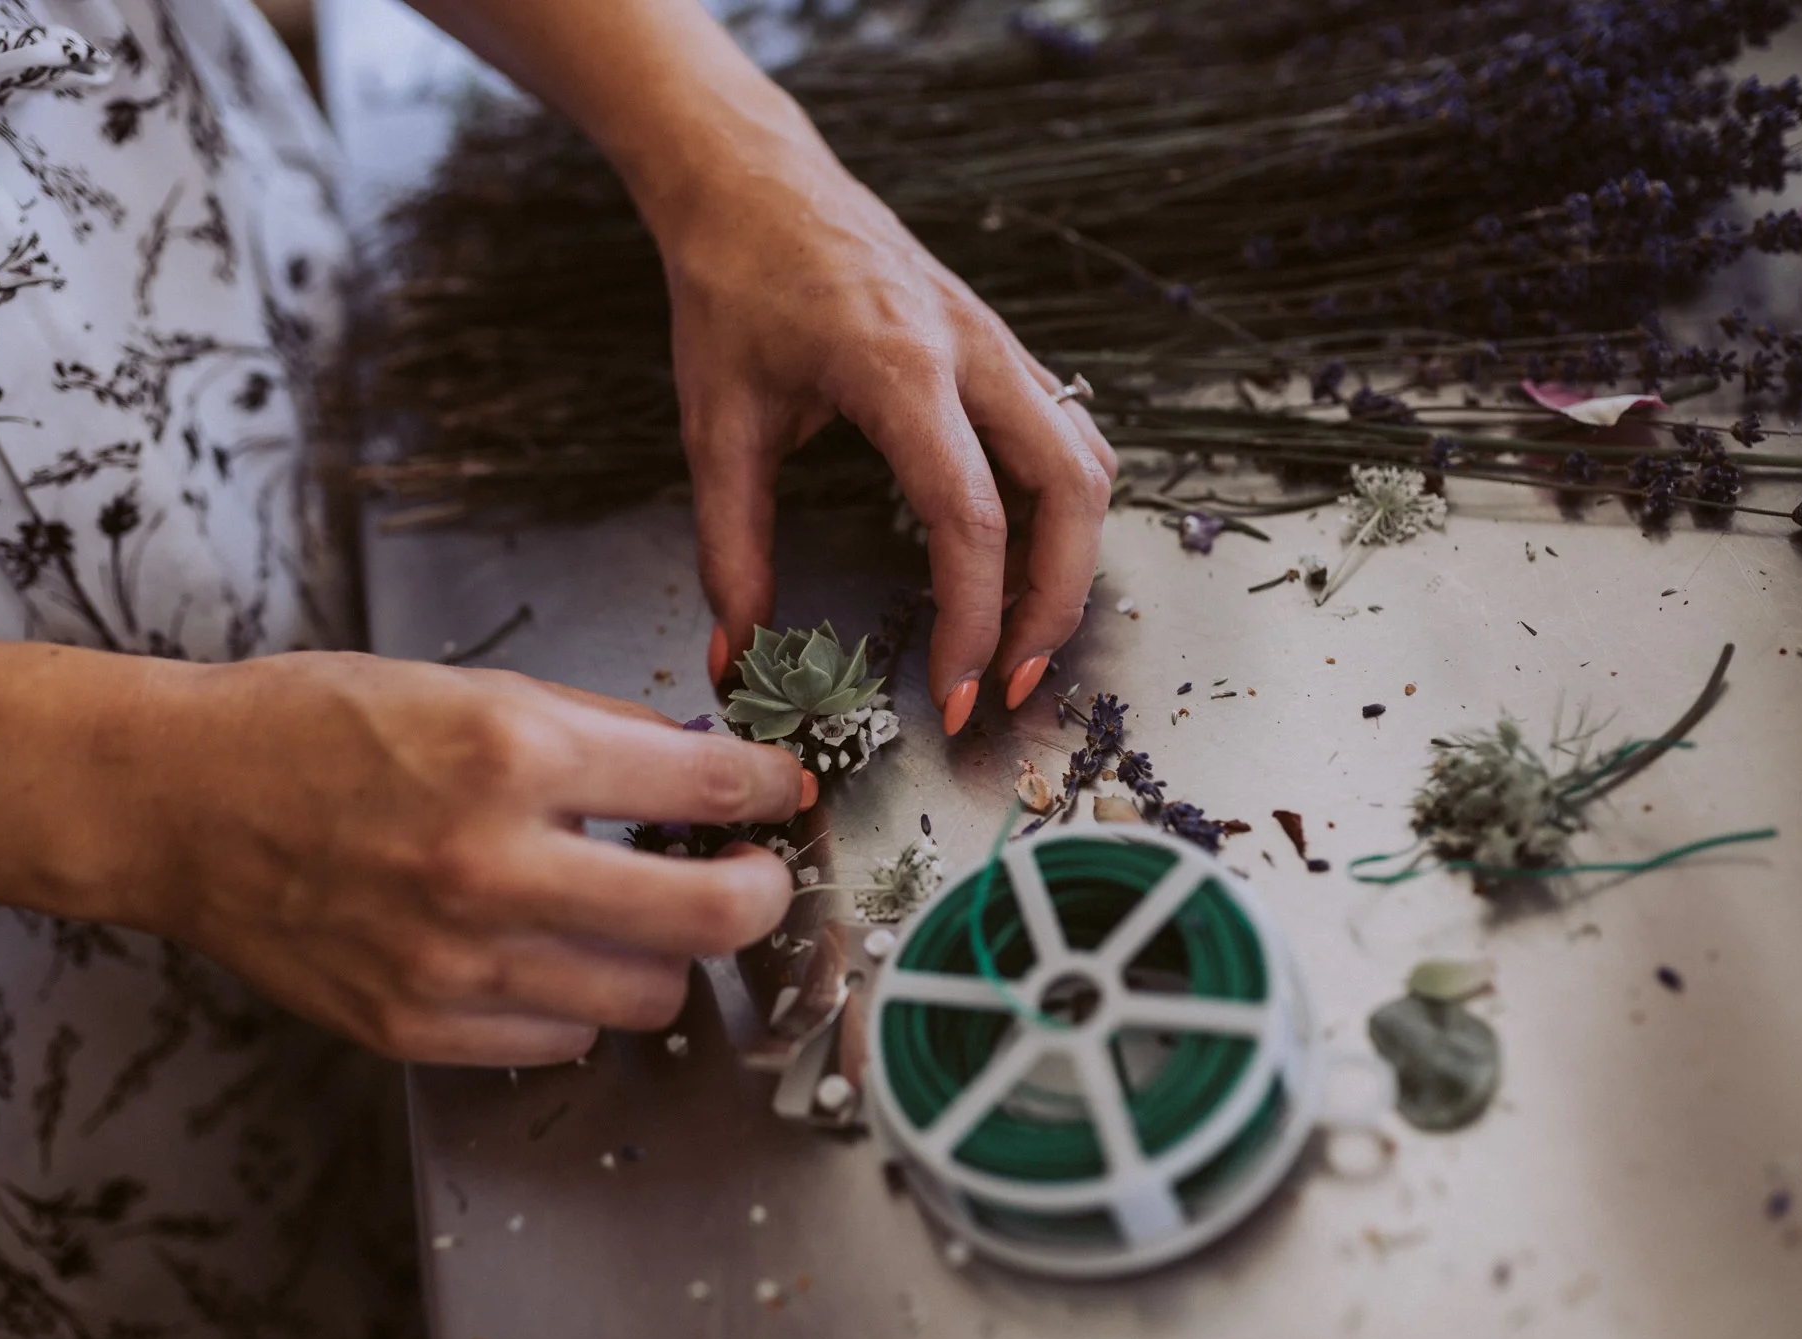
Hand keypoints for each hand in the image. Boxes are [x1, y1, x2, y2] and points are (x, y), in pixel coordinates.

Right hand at [110, 653, 808, 1065]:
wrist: (182, 801)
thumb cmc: (318, 728)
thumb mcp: (470, 687)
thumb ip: (599, 729)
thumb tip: (706, 766)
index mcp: (511, 754)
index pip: (707, 790)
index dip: (770, 792)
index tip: (782, 796)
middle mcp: (489, 864)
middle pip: (708, 920)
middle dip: (757, 895)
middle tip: (750, 877)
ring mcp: (453, 960)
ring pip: (649, 997)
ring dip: (661, 955)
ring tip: (627, 914)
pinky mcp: (416, 1026)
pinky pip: (564, 1038)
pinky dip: (577, 1000)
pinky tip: (545, 951)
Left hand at [653, 129, 1117, 731]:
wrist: (755, 182)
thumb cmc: (732, 289)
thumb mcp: (716, 427)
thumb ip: (729, 550)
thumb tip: (732, 654)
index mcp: (899, 367)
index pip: (970, 516)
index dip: (974, 619)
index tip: (954, 694)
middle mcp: (972, 350)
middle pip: (1069, 492)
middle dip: (1053, 604)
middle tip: (1009, 684)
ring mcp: (998, 342)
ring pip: (1086, 463)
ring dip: (1069, 558)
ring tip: (1017, 635)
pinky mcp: (1001, 347)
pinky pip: (1066, 435)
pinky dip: (1058, 510)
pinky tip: (1015, 557)